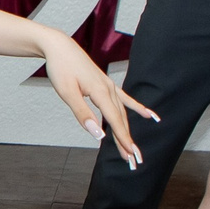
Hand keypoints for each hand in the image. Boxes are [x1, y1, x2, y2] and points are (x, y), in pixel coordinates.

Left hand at [41, 35, 158, 164]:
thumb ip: (82, 113)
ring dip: (128, 131)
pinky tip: (149, 115)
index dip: (123, 140)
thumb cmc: (61, 68)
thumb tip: (97, 134)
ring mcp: (110, 86)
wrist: (60, 47)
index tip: (131, 156)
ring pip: (122, 113)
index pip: (115, 121)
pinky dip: (137, 108)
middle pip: (121, 120)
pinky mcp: (107, 84)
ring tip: (133, 149)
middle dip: (127, 141)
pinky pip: (125, 99)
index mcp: (100, 92)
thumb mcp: (67, 92)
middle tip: (135, 161)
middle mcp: (109, 89)